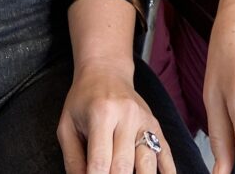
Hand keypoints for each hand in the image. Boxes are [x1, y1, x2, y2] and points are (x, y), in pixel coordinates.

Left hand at [58, 61, 175, 173]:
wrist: (105, 71)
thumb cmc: (83, 101)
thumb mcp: (67, 125)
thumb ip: (72, 159)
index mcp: (101, 114)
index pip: (100, 161)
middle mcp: (126, 116)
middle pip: (124, 166)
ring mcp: (144, 120)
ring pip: (148, 164)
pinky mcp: (155, 125)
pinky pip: (165, 154)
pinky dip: (167, 172)